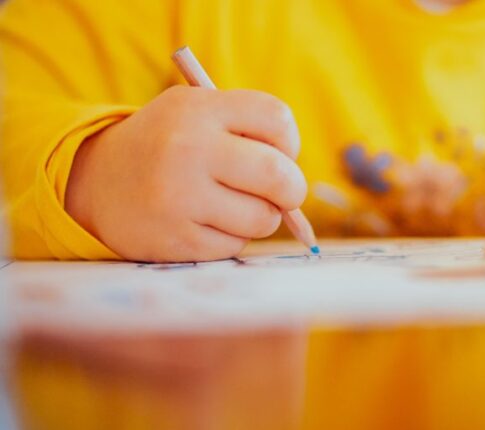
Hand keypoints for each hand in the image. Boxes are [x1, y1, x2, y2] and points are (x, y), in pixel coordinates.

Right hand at [66, 86, 304, 261]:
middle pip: (279, 175)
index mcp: (198, 109)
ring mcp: (179, 197)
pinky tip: (208, 223)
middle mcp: (187, 149)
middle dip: (293, 190)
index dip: (290, 142)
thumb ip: (248, 133)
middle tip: (283, 194)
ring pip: (262, 218)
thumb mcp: (196, 114)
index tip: (279, 152)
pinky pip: (235, 245)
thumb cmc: (169, 146)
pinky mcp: (175, 239)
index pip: (277, 119)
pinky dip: (233, 238)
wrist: (97, 181)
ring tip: (236, 206)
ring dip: (262, 217)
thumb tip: (296, 190)